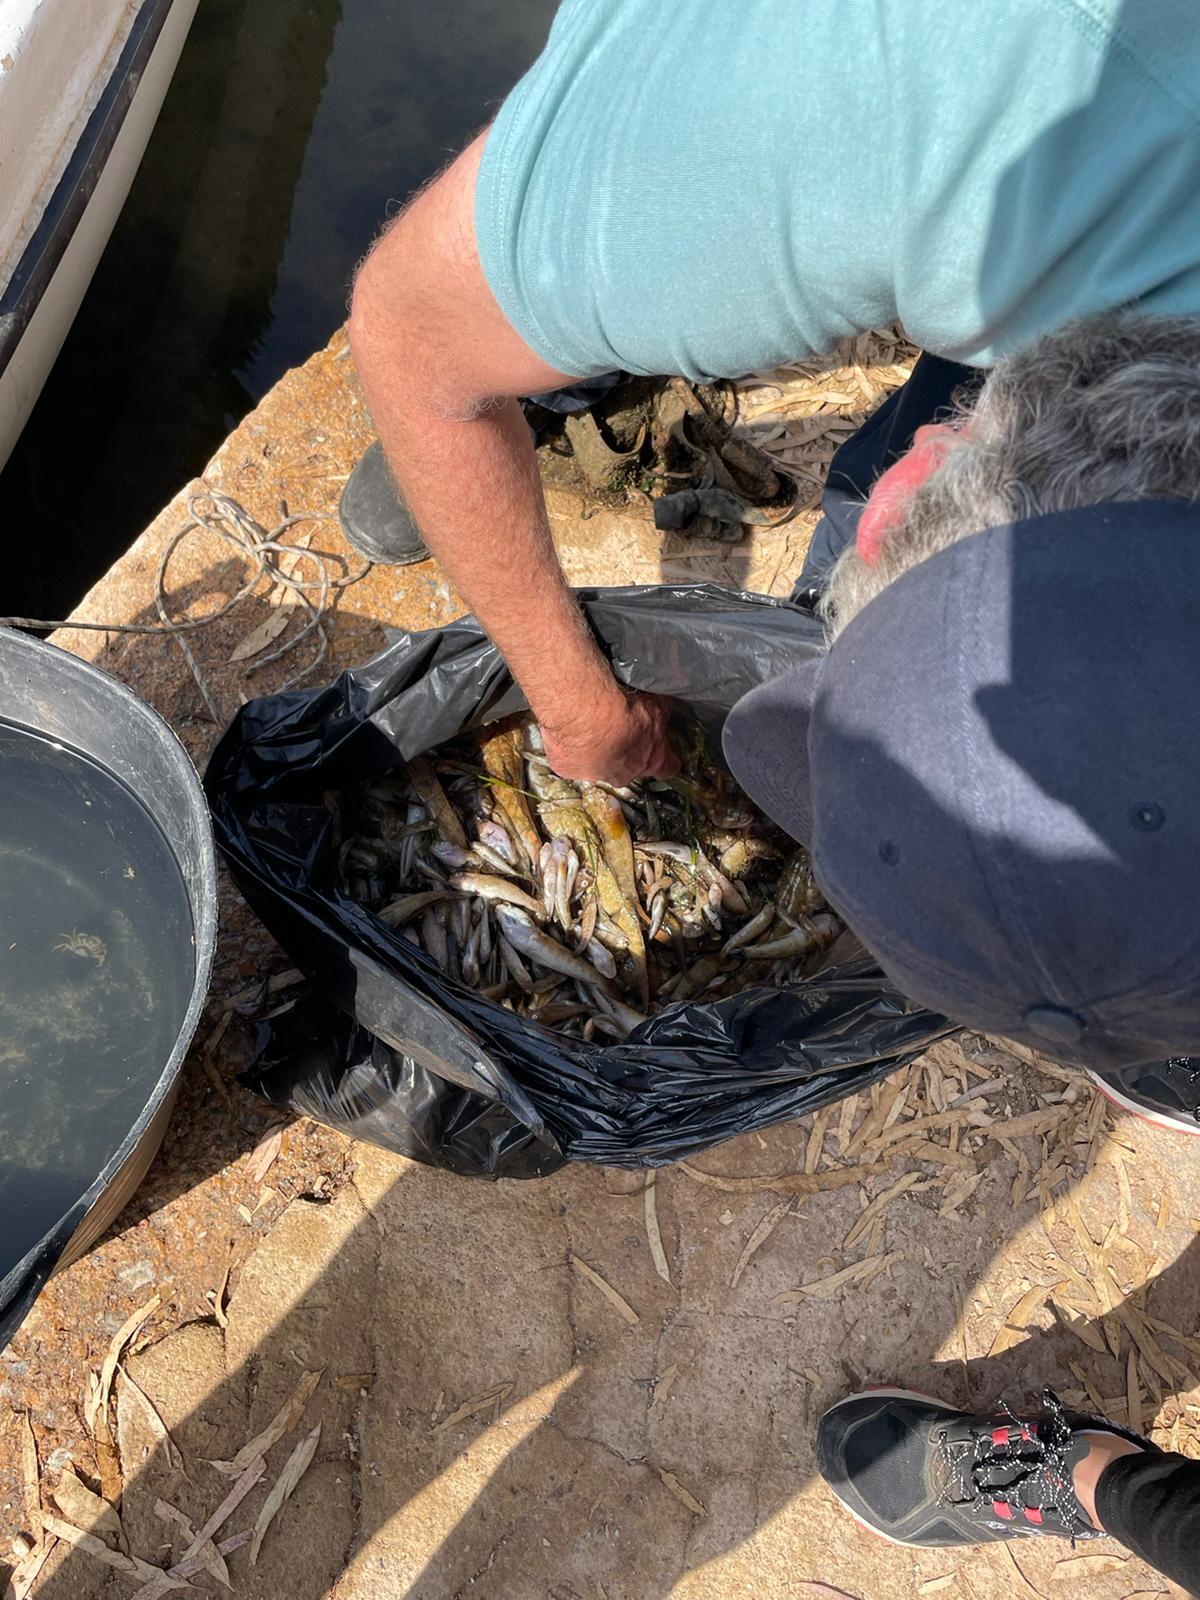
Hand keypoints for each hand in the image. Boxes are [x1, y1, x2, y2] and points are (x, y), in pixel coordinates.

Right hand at [540, 689, 680, 784]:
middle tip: (616, 730)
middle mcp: (624, 774)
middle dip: (623, 752)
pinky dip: (569, 746)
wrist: (587, 712)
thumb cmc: (624, 709)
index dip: (667, 761)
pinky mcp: (567, 768)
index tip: (666, 757)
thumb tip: (663, 711)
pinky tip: (569, 728)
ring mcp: (594, 775)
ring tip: (588, 725)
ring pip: (596, 765)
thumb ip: (661, 713)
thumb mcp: (656, 704)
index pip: (667, 768)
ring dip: (594, 749)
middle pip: (628, 769)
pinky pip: (569, 758)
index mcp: (652, 760)